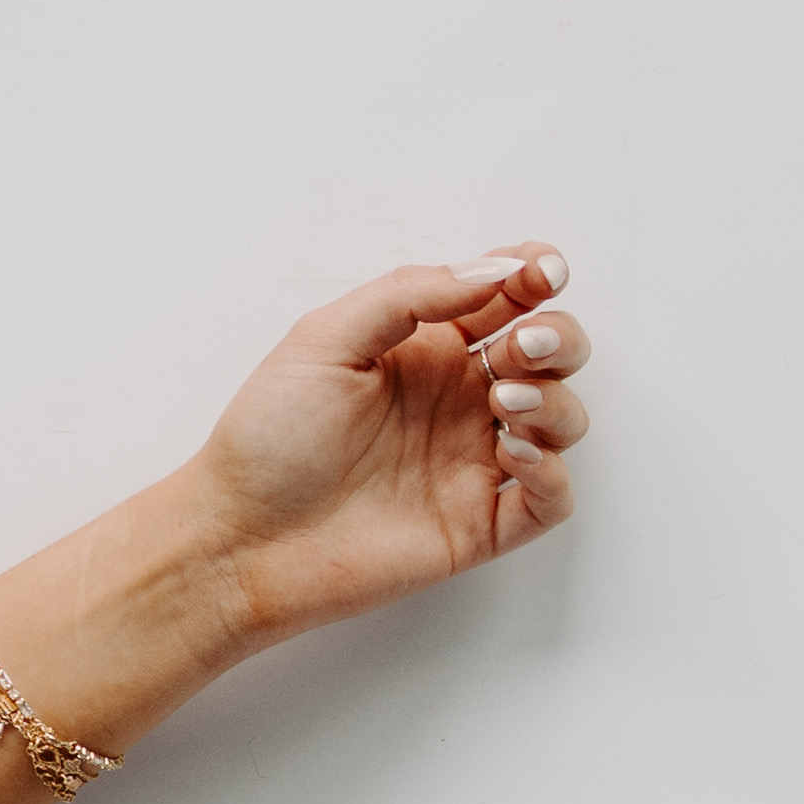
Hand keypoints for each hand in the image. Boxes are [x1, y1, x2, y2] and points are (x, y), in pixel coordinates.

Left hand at [181, 247, 591, 650]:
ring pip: (562, 420)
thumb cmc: (270, 436)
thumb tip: (491, 270)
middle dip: (558, 337)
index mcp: (424, 349)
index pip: (503, 300)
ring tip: (503, 400)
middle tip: (522, 345)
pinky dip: (552, 472)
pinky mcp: (480, 523)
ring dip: (555, 401)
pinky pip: (551, 498)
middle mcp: (458, 400)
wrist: (240, 534)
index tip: (543, 270)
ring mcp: (473, 461)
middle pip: (549, 354)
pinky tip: (511, 451)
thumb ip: (406, 296)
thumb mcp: (323, 340)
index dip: (534, 276)